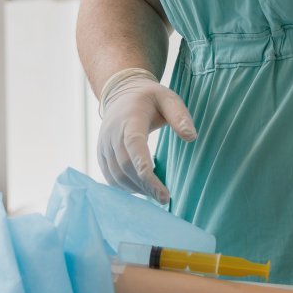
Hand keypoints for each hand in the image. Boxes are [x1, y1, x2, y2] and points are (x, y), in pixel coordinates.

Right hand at [96, 68, 195, 204]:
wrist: (121, 93)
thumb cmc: (149, 98)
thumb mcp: (168, 98)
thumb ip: (180, 116)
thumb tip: (191, 137)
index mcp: (130, 118)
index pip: (133, 145)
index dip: (144, 168)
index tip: (161, 190)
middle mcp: (112, 134)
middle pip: (125, 166)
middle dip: (145, 185)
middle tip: (164, 199)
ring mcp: (104, 145)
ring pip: (116, 175)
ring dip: (136, 189)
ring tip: (156, 195)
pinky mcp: (101, 155)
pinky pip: (110, 177)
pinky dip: (124, 188)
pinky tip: (141, 190)